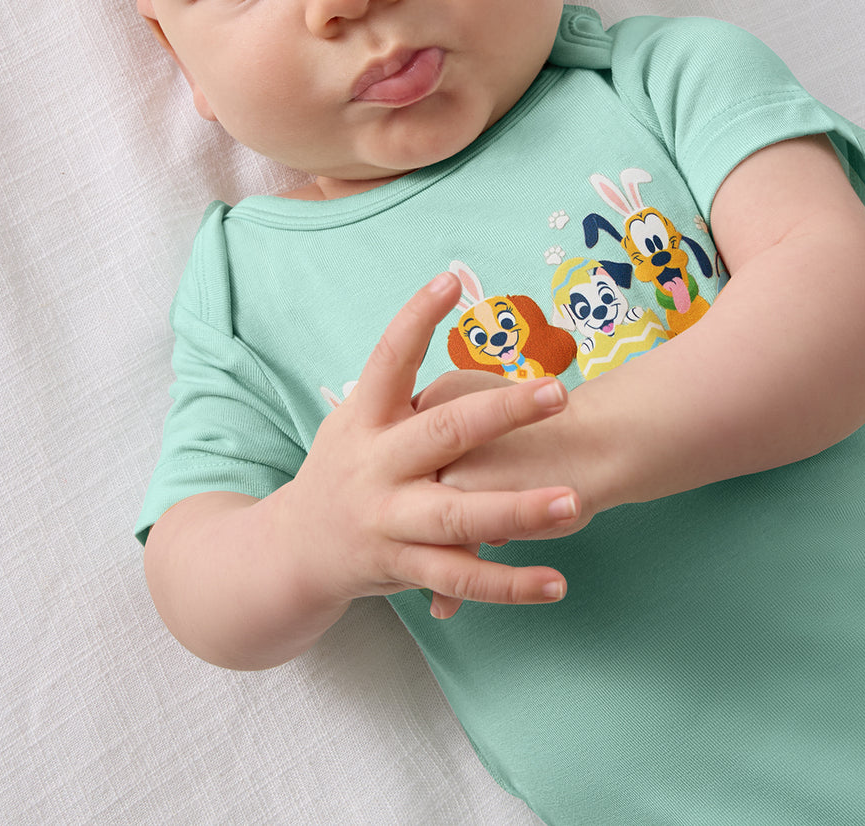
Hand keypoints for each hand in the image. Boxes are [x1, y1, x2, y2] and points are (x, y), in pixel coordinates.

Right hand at [286, 272, 580, 617]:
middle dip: (501, 414)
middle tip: (556, 393)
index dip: (415, 317)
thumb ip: (398, 391)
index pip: (388, 358)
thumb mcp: (355, 422)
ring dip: (518, 510)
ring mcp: (389, 520)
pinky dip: (510, 585)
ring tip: (572, 500)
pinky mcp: (404, 567)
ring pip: (458, 518)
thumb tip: (441, 328)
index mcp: (365, 419)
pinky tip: (555, 581)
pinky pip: (462, 579)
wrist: (293, 552)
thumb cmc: (342, 469)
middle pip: (441, 434)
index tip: (450, 279)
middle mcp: (375, 466)